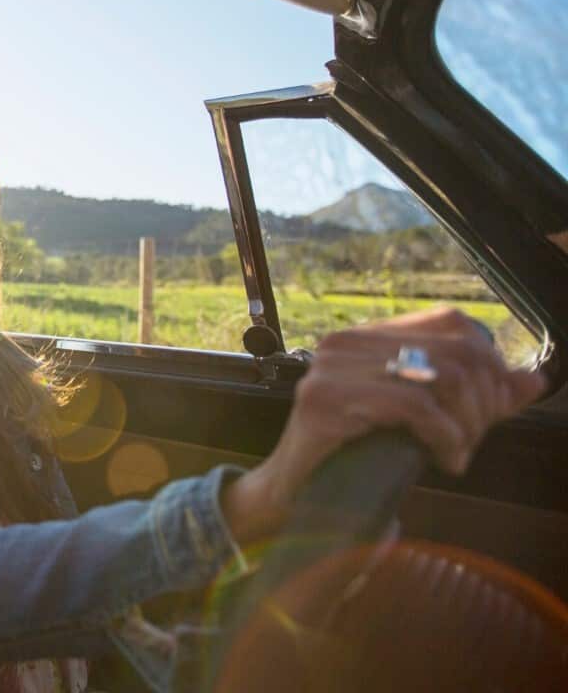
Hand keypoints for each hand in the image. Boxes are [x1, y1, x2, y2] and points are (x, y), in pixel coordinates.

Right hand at [224, 307, 546, 543]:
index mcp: (364, 337)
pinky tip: (445, 459)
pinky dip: (445, 437)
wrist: (290, 498)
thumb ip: (472, 398)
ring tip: (457, 452)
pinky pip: (413, 407)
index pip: (451, 324)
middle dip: (483, 401)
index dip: (489, 365)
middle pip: (455, 351)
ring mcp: (330, 369)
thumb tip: (532, 381)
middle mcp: (343, 343)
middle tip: (472, 440)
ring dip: (467, 424)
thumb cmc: (351, 459)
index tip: (492, 410)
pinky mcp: (324, 401)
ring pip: (442, 377)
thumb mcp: (416, 420)